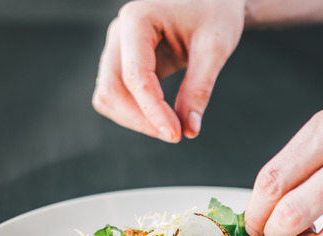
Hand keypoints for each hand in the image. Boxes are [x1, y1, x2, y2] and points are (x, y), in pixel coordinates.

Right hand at [92, 0, 244, 141]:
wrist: (213, 0)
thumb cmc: (215, 14)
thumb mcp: (214, 49)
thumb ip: (199, 89)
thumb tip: (190, 130)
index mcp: (138, 19)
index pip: (136, 77)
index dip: (153, 111)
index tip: (177, 134)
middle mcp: (120, 32)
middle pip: (111, 89)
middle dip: (141, 119)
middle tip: (176, 134)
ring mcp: (118, 47)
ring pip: (108, 96)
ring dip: (135, 119)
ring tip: (172, 126)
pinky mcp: (124, 62)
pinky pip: (117, 96)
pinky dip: (136, 113)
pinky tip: (164, 117)